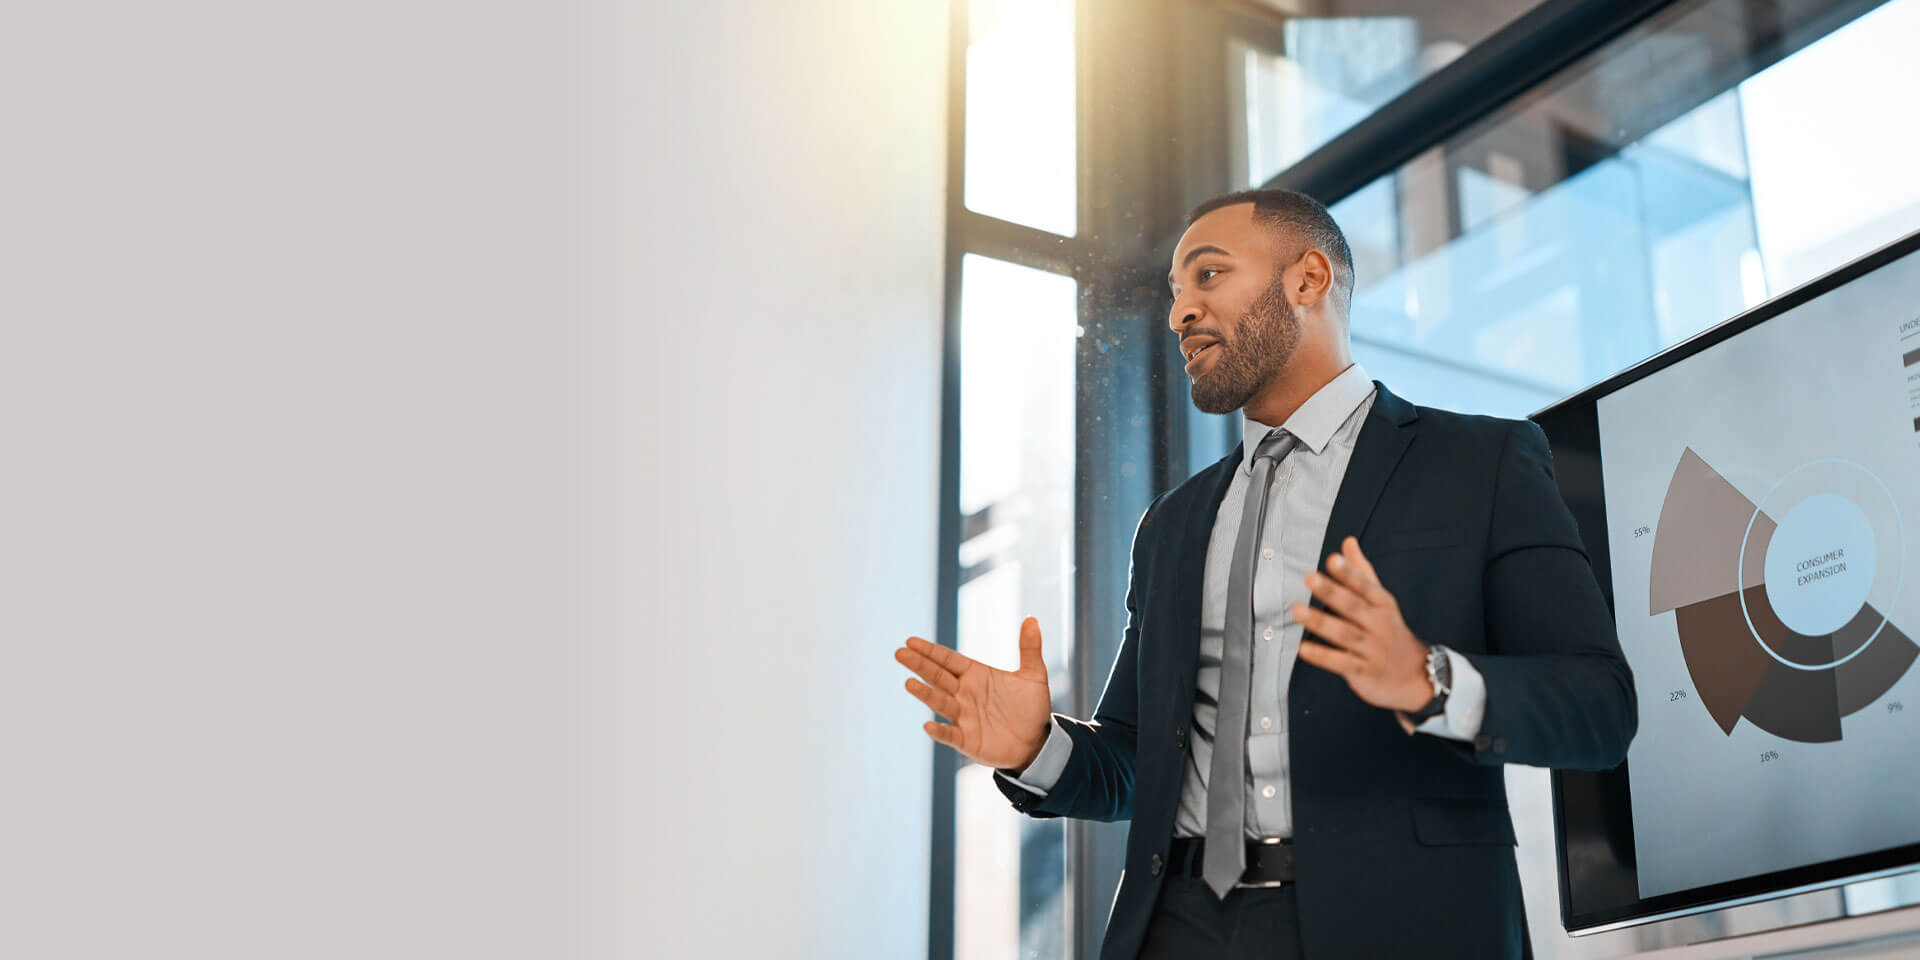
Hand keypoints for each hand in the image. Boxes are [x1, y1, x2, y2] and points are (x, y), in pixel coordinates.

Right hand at [895, 617, 1053, 770]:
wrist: (1037, 742)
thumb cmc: (1030, 707)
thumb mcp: (1034, 675)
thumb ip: (1029, 648)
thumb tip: (1031, 618)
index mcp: (976, 675)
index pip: (948, 660)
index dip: (930, 651)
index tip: (911, 641)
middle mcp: (964, 694)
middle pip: (938, 676)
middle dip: (919, 665)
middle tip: (900, 653)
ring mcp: (964, 717)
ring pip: (940, 702)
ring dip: (925, 693)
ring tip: (909, 682)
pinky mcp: (967, 740)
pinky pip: (950, 735)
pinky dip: (939, 731)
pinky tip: (928, 726)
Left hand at [1292, 536, 1433, 714]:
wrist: (1415, 674)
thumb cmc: (1389, 630)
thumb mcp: (1381, 600)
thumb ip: (1361, 571)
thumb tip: (1347, 542)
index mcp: (1382, 604)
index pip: (1365, 586)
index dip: (1349, 573)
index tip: (1333, 559)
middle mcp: (1379, 624)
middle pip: (1353, 606)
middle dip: (1332, 592)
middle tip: (1310, 578)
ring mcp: (1372, 649)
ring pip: (1344, 634)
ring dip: (1320, 622)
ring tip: (1297, 610)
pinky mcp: (1364, 671)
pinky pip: (1341, 663)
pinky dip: (1322, 656)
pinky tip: (1303, 648)